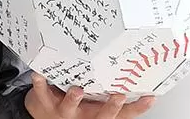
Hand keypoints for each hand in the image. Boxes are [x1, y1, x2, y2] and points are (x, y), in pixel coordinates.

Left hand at [25, 73, 154, 118]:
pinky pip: (42, 92)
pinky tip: (39, 74)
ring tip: (77, 90)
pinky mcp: (45, 101)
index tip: (149, 97)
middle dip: (110, 108)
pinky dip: (40, 83)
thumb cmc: (74, 106)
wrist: (44, 113)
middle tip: (118, 96)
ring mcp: (64, 110)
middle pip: (100, 116)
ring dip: (74, 98)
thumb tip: (136, 75)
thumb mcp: (95, 104)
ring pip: (70, 107)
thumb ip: (109, 92)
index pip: (122, 115)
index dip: (137, 108)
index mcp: (97, 114)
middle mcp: (83, 115)